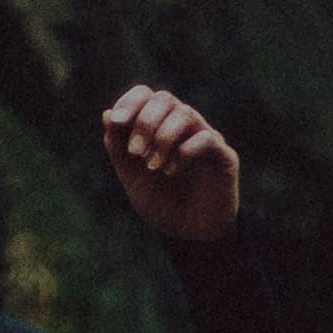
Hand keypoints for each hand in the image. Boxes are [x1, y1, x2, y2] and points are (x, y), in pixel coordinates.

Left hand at [100, 86, 240, 244]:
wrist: (189, 237)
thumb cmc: (162, 204)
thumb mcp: (132, 178)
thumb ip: (118, 149)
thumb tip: (107, 114)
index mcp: (160, 126)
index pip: (146, 95)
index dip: (131, 102)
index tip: (118, 122)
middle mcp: (184, 126)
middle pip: (165, 99)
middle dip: (146, 123)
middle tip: (136, 152)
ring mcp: (205, 138)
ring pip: (185, 114)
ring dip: (163, 138)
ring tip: (153, 167)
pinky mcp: (224, 157)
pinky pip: (206, 139)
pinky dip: (185, 152)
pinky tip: (172, 171)